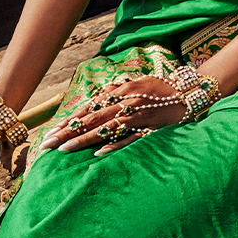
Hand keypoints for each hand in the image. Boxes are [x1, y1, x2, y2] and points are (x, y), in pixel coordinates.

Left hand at [47, 77, 192, 155]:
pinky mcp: (150, 129)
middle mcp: (127, 102)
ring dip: (84, 140)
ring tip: (65, 150)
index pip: (89, 108)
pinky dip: (114, 145)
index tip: (51, 132)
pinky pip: (130, 139)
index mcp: (121, 90)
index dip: (69, 120)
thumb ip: (114, 92)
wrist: (189, 93)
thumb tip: (92, 101)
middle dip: (68, 132)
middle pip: (92, 119)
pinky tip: (99, 153)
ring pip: (106, 129)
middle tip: (48, 144)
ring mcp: (138, 116)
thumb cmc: (159, 89)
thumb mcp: (135, 84)